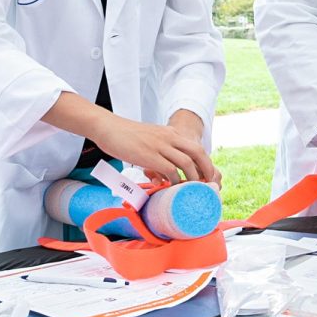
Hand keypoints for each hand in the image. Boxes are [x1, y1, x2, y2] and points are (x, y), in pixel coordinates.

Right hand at [90, 111, 217, 184]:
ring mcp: (160, 146)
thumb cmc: (126, 136)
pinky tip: (171, 187)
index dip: (204, 162)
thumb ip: (161, 152)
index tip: (207, 176)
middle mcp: (169, 137)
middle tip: (208, 184)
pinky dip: (174, 181)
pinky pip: (169, 170)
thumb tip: (165, 175)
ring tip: (193, 189)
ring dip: (192, 177)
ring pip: (186, 163)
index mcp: (171, 133)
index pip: (195, 147)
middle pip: (197, 153)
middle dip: (206, 169)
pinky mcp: (149, 155)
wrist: (108, 127)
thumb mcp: (150, 139)